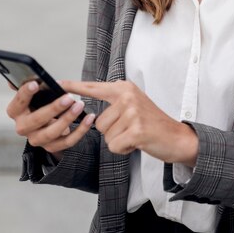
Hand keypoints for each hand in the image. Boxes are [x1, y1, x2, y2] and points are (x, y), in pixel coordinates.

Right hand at [6, 81, 95, 158]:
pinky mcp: (51, 147)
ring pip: (52, 132)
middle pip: (36, 120)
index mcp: (16, 112)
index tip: (36, 83)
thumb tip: (21, 73)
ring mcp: (37, 139)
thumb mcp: (32, 93)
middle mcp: (23, 128)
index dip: (25, 94)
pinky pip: (67, 141)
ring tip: (80, 105)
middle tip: (68, 97)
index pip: (17, 103)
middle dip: (53, 108)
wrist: (45, 125)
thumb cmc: (38, 103)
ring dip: (68, 118)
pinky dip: (80, 130)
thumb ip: (27, 84)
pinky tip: (89, 118)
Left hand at [61, 80, 198, 165]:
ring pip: (105, 134)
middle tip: (130, 129)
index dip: (74, 87)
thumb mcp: (132, 105)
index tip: (57, 83)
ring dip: (118, 140)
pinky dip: (123, 149)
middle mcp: (127, 96)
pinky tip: (137, 142)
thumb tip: (88, 107)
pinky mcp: (136, 129)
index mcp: (124, 88)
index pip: (93, 87)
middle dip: (111, 131)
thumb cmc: (151, 123)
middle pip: (98, 121)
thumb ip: (113, 102)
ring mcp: (133, 112)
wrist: (176, 137)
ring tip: (135, 135)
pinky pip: (114, 145)